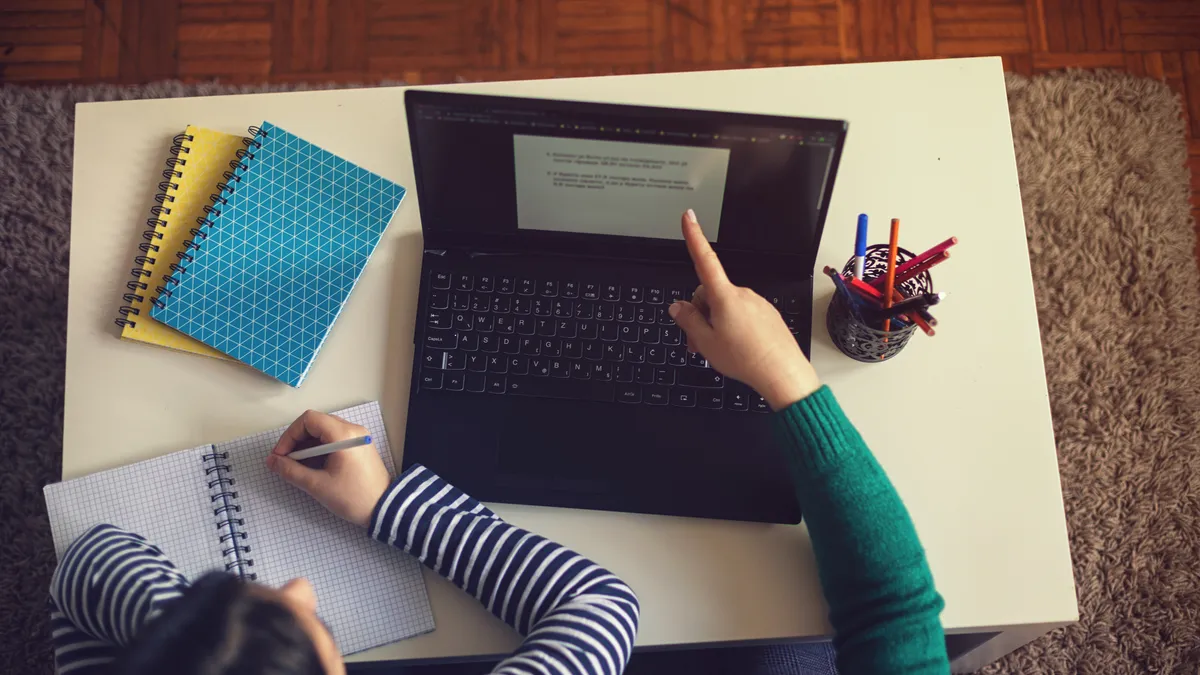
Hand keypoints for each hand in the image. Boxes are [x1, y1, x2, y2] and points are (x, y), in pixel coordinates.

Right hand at [266, 410, 391, 527]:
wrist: (384, 508)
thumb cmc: (354, 497)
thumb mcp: (317, 485)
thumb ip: (291, 470)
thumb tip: (272, 461)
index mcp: (343, 435)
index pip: (308, 420)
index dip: (290, 435)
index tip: (281, 454)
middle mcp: (352, 430)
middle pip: (316, 423)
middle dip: (296, 441)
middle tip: (286, 461)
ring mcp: (358, 437)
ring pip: (324, 431)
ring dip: (307, 446)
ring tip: (297, 466)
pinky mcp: (359, 446)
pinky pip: (334, 439)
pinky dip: (320, 449)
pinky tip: (312, 466)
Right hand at [669, 209, 820, 409]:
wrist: (782, 373)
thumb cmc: (747, 359)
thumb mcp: (706, 342)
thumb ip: (688, 321)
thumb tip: (677, 307)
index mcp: (725, 297)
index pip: (704, 260)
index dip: (694, 237)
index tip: (688, 217)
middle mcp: (742, 294)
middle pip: (709, 294)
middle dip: (700, 313)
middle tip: (698, 341)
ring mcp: (757, 304)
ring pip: (726, 306)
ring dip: (716, 323)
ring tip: (719, 350)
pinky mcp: (767, 315)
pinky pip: (742, 314)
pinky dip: (733, 327)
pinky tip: (737, 348)